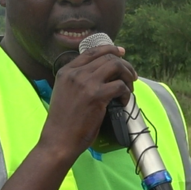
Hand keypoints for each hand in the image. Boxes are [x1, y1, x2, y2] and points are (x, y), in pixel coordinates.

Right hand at [40, 44, 136, 158]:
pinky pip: (120, 86)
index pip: (92, 51)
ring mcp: (86, 83)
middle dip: (124, 65)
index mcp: (66, 71)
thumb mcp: (64, 92)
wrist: (58, 140)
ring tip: (130, 87)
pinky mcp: (96, 96)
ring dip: (127, 75)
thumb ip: (77, 80)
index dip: (110, 49)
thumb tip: (101, 75)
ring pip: (116, 66)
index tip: (121, 53)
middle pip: (107, 57)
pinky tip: (124, 101)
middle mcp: (75, 73)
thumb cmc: (62, 122)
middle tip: (131, 76)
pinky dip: (126, 93)